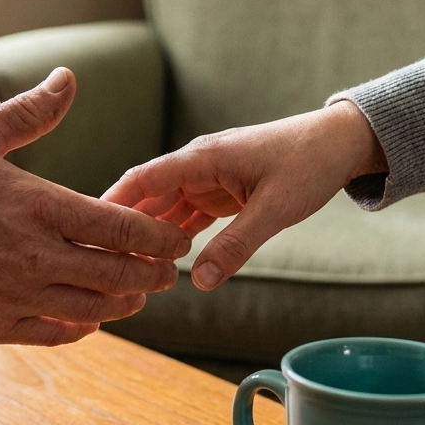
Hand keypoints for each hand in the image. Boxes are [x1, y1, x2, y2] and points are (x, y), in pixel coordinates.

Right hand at [0, 68, 189, 344]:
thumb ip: (30, 112)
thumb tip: (68, 77)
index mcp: (37, 205)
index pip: (123, 228)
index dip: (160, 237)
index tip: (175, 239)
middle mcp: (34, 255)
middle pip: (120, 274)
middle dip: (154, 275)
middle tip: (168, 271)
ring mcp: (14, 295)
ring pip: (94, 309)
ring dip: (126, 303)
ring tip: (137, 294)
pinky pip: (55, 333)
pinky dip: (83, 327)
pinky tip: (91, 318)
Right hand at [103, 100, 384, 290]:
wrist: (340, 144)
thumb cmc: (309, 164)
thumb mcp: (274, 209)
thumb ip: (236, 245)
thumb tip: (198, 281)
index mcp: (203, 158)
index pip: (143, 179)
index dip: (112, 204)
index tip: (84, 229)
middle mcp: (198, 165)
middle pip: (147, 196)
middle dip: (123, 225)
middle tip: (96, 260)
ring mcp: (208, 178)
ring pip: (165, 208)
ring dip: (147, 234)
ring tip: (122, 266)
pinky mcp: (222, 191)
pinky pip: (188, 215)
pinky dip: (173, 236)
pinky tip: (160, 260)